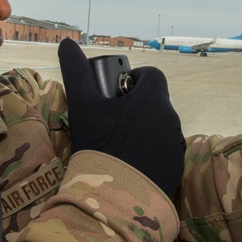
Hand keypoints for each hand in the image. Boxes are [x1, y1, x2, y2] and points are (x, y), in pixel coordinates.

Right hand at [57, 39, 185, 198]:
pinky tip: (130, 164)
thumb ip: (75, 72)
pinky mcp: (176, 169)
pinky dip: (151, 153)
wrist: (114, 197)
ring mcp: (175, 145)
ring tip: (119, 144)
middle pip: (156, 102)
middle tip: (112, 120)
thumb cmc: (99, 145)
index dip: (136, 78)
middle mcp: (170, 118)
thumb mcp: (83, 106)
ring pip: (160, 127)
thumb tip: (66, 44)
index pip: (153, 75)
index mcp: (152, 99)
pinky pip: (164, 152)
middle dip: (137, 106)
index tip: (118, 92)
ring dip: (145, 129)